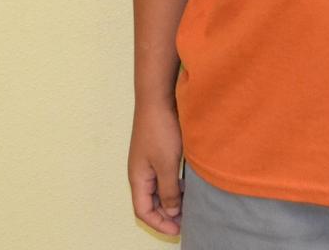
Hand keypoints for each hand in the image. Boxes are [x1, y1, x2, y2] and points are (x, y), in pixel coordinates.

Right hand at [129, 101, 183, 235]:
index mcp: (138, 178)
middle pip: (150, 202)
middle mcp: (141, 171)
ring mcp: (148, 160)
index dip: (159, 223)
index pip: (143, 211)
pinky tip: (188, 183)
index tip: (178, 230)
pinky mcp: (157, 149)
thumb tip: (171, 211)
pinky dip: (174, 184)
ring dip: (171, 198)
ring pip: (158, 188)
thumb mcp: (167, 164)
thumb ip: (169, 190)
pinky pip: (164, 175)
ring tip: (189, 204)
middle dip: (166, 214)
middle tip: (186, 220)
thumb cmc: (160, 130)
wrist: (158, 97)